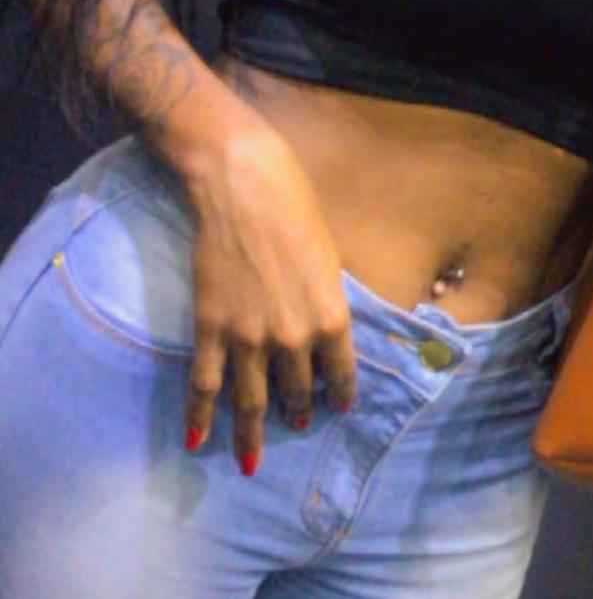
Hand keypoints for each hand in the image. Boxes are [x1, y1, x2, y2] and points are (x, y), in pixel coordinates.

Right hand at [181, 113, 356, 475]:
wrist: (243, 188)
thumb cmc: (295, 210)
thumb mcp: (328, 257)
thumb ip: (326, 299)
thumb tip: (324, 325)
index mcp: (332, 317)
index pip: (340, 373)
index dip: (339, 395)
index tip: (337, 409)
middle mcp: (294, 337)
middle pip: (295, 391)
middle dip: (297, 412)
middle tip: (296, 424)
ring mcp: (249, 338)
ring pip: (250, 401)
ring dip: (250, 434)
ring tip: (251, 459)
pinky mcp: (211, 329)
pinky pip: (204, 385)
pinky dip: (200, 418)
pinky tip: (197, 441)